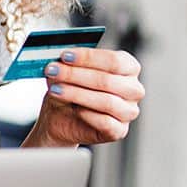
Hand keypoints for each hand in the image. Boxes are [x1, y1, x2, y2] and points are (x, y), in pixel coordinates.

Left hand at [25, 47, 144, 147]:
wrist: (60, 117)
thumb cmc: (69, 88)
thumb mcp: (65, 71)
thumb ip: (66, 63)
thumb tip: (60, 61)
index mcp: (127, 67)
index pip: (115, 60)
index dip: (88, 57)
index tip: (65, 56)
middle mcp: (133, 89)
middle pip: (108, 80)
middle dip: (76, 75)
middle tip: (54, 72)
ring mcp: (129, 111)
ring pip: (107, 101)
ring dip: (76, 94)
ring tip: (56, 90)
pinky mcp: (120, 130)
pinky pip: (106, 122)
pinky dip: (86, 114)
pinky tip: (74, 109)